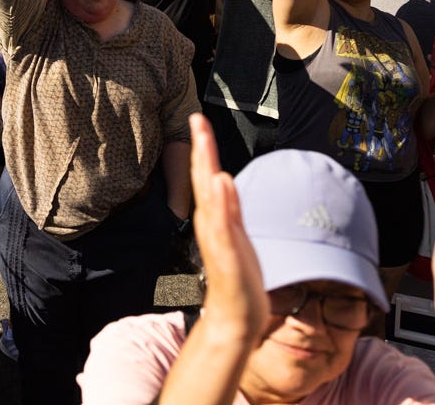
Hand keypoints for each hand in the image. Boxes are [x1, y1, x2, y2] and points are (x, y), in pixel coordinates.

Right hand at [189, 113, 270, 343]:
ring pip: (210, 195)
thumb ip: (230, 206)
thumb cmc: (238, 277)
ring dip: (205, 167)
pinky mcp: (227, 255)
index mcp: (215, 218)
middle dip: (201, 148)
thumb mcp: (237, 234)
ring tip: (203, 140)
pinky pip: (223, 224)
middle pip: (204, 179)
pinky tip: (220, 182)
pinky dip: (220, 202)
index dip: (203, 148)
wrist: (236, 316)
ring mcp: (217, 239)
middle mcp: (211, 224)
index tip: (199, 120)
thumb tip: (222, 176)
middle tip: (197, 119)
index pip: (207, 176)